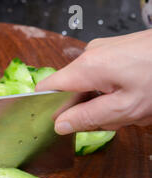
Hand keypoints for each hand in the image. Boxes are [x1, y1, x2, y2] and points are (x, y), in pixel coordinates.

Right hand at [36, 30, 151, 134]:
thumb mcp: (125, 108)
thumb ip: (87, 118)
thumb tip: (59, 125)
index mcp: (86, 67)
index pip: (46, 88)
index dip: (47, 108)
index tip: (57, 124)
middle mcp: (90, 54)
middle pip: (71, 89)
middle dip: (89, 108)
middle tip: (116, 117)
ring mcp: (103, 49)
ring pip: (89, 84)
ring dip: (105, 101)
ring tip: (132, 105)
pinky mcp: (115, 50)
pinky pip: (103, 75)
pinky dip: (114, 89)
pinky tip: (135, 94)